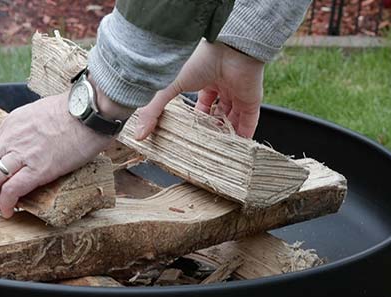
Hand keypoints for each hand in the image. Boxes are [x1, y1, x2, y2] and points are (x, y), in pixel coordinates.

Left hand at [0, 90, 125, 218]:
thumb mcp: (38, 113)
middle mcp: (10, 139)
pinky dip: (5, 204)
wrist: (91, 109)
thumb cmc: (74, 111)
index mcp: (10, 125)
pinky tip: (10, 211)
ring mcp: (23, 154)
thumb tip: (29, 141)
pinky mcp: (40, 168)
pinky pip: (11, 190)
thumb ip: (27, 128)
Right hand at [135, 40, 263, 139]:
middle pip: (218, 113)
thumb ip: (154, 111)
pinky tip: (237, 149)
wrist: (230, 51)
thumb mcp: (169, 87)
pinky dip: (243, 135)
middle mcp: (223, 87)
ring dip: (226, 134)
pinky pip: (249, 122)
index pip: (201, 104)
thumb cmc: (200, 61)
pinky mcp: (252, 101)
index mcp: (205, 80)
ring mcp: (239, 94)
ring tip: (218, 151)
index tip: (188, 133)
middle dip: (211, 129)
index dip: (196, 119)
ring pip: (233, 119)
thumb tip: (138, 134)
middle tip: (203, 146)